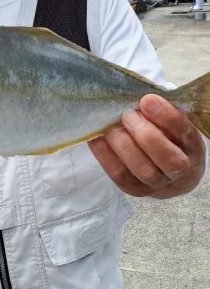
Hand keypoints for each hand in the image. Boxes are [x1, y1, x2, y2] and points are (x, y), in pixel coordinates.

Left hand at [88, 94, 205, 197]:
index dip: (166, 116)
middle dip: (145, 135)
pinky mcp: (137, 190)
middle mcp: (181, 169)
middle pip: (167, 158)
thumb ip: (161, 112)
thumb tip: (138, 98)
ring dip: (124, 146)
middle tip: (128, 115)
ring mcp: (159, 183)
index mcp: (192, 147)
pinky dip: (106, 156)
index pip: (184, 133)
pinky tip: (97, 139)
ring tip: (111, 128)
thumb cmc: (169, 138)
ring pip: (143, 170)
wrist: (170, 173)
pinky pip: (120, 176)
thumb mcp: (173, 124)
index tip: (147, 100)